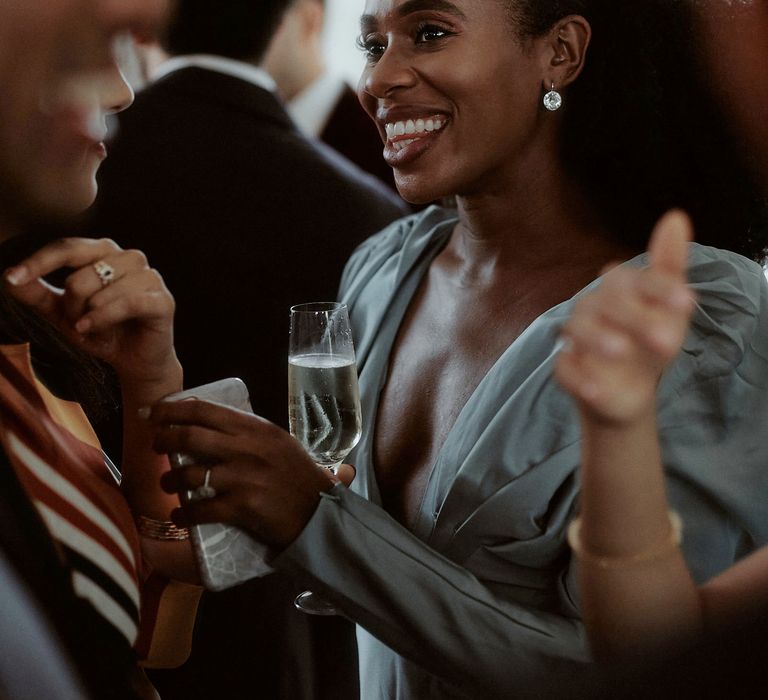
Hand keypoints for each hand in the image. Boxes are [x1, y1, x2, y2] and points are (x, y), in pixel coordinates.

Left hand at [4, 237, 176, 383]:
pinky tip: (91, 329)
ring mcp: (150, 277)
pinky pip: (126, 303)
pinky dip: (104, 318)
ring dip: (88, 316)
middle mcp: (130, 258)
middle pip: (81, 273)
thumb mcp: (62, 313)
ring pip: (101, 289)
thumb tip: (8, 277)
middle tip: (77, 323)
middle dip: (70, 305)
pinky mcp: (163, 300)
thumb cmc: (102, 330)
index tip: (13, 278)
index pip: (68, 247)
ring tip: (92, 329)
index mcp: (105, 253)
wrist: (134, 361)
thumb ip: (37, 294)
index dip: (39, 262)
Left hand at [146, 399, 351, 548]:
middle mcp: (247, 448)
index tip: (153, 413)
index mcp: (255, 428)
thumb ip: (248, 433)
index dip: (172, 409)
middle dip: (163, 440)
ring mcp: (243, 477)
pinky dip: (184, 514)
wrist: (318, 511)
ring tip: (168, 485)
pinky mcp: (242, 506)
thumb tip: (210, 427)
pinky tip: (180, 516)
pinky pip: (201, 509)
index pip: (205, 411)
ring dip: (170, 480)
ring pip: (190, 473)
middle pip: (190, 436)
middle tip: (155, 446)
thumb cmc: (298, 476)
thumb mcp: (278, 442)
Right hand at [555, 210, 694, 424]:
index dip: (658, 288)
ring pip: (577, 328)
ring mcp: (577, 338)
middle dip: (635, 317)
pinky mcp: (566, 368)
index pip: (633, 279)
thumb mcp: (669, 307)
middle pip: (605, 302)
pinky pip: (563, 368)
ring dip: (598, 338)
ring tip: (622, 353)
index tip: (688, 303)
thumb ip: (670, 265)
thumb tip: (676, 216)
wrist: (630, 389)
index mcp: (619, 289)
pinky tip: (596, 390)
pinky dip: (577, 378)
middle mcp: (593, 307)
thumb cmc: (649, 339)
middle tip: (668, 341)